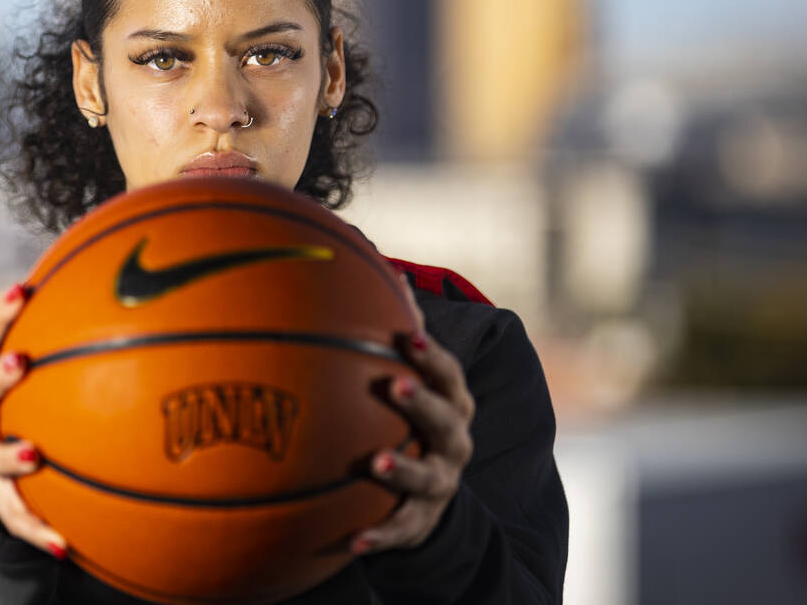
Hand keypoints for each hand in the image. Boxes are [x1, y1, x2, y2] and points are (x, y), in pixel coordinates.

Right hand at [0, 283, 66, 559]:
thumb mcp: (38, 366)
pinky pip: (13, 516)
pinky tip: (65, 544)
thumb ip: (67, 331)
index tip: (23, 289)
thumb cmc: (28, 397)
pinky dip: (36, 529)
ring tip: (33, 454)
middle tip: (21, 362)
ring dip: (6, 455)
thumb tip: (126, 278)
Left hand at [351, 279, 475, 553]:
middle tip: (394, 386)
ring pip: (429, 477)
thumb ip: (392, 332)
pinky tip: (352, 542)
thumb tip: (372, 265)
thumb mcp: (411, 378)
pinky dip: (379, 537)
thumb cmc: (413, 418)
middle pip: (447, 421)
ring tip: (377, 463)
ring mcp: (441, 482)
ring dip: (404, 469)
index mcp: (451, 402)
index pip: (448, 374)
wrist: (432, 493)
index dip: (430, 355)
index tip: (405, 336)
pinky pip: (401, 531)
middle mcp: (454, 440)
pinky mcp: (421, 521)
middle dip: (423, 402)